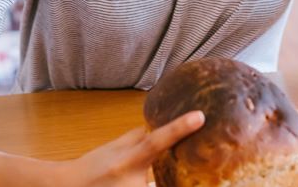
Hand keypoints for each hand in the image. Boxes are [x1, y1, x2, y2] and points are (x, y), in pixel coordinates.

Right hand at [58, 110, 204, 186]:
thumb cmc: (93, 166)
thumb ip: (140, 137)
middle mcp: (131, 183)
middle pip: (165, 175)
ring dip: (164, 178)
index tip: (200, 117)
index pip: (157, 141)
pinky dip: (153, 182)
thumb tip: (162, 127)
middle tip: (204, 168)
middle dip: (178, 170)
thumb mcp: (116, 147)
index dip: (179, 128)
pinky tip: (135, 178)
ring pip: (159, 183)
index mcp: (128, 161)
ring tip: (134, 168)